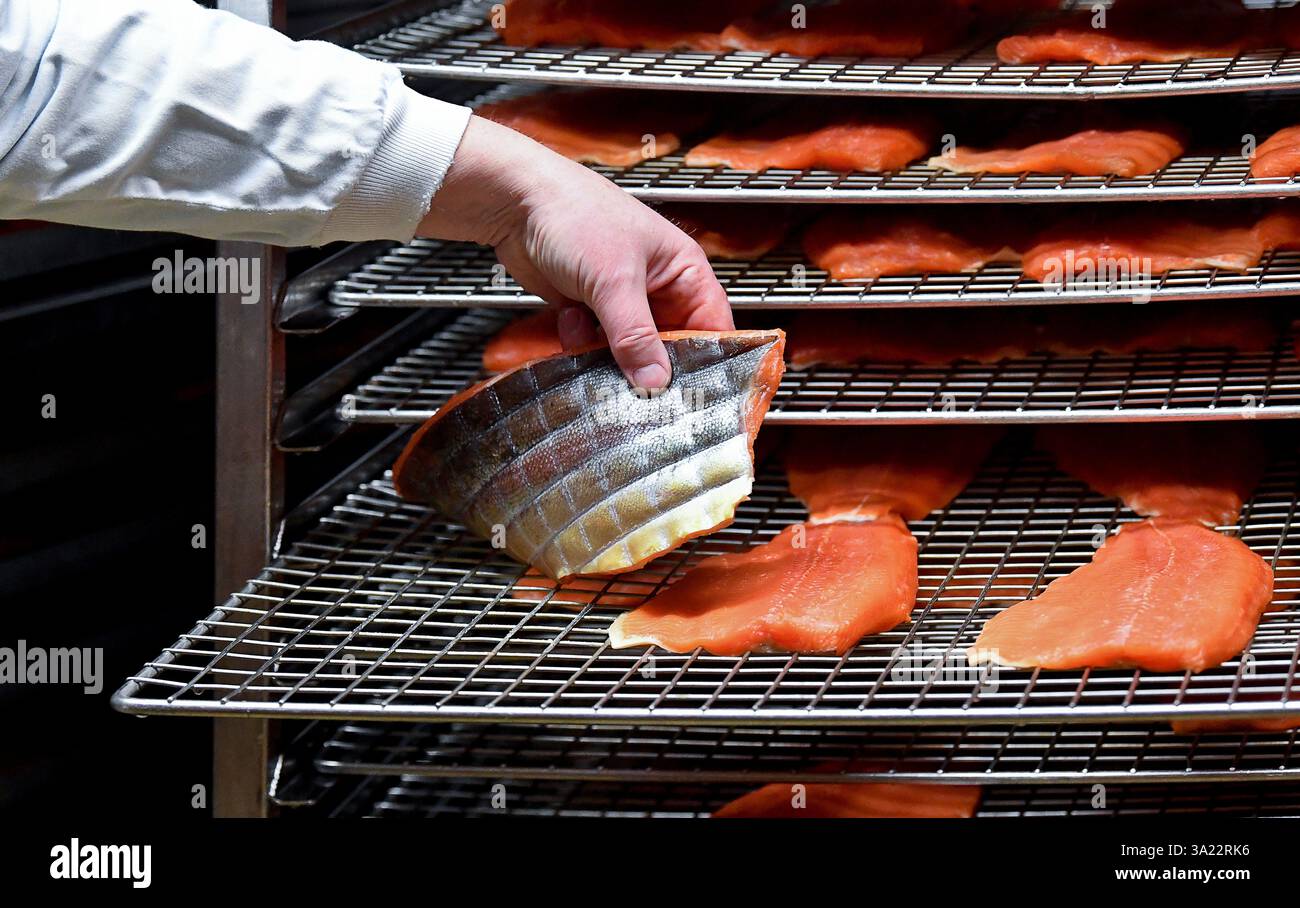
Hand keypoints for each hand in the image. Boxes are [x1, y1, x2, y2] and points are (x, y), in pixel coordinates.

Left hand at [417, 116, 733, 387]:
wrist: (514, 203)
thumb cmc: (574, 214)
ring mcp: (621, 300)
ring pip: (628, 351)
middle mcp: (656, 288)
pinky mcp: (588, 310)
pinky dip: (580, 344)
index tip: (692, 392)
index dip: (707, 358)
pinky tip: (568, 320)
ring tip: (591, 344)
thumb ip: (635, 336)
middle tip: (636, 387)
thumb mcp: (614, 280)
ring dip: (607, 356)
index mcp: (682, 270)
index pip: (712, 325)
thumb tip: (655, 381)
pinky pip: (595, 346)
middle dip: (647, 364)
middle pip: (669, 346)